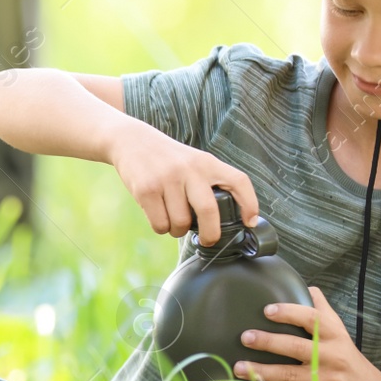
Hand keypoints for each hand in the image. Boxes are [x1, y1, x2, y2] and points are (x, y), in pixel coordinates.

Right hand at [107, 122, 259, 240]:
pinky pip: (160, 224)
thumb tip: (221, 222)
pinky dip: (161, 228)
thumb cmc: (167, 159)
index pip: (238, 181)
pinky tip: (158, 215)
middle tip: (209, 241)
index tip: (249, 222)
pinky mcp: (146, 190)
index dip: (249, 203)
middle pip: (209, 210)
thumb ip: (208, 183)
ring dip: (178, 230)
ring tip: (174, 221)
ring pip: (181, 223)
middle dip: (211, 234)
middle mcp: (189, 169)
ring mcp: (167, 179)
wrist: (131, 140)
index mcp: (207, 162)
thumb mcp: (193, 161)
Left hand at [230, 286, 380, 380]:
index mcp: (333, 335)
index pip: (312, 319)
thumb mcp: (340, 332)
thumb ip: (322, 310)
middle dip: (268, 342)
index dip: (289, 313)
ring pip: (288, 375)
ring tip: (238, 368)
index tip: (267, 310)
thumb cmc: (347, 359)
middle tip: (245, 337)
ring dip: (261, 372)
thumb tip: (307, 287)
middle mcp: (330, 356)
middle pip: (295, 347)